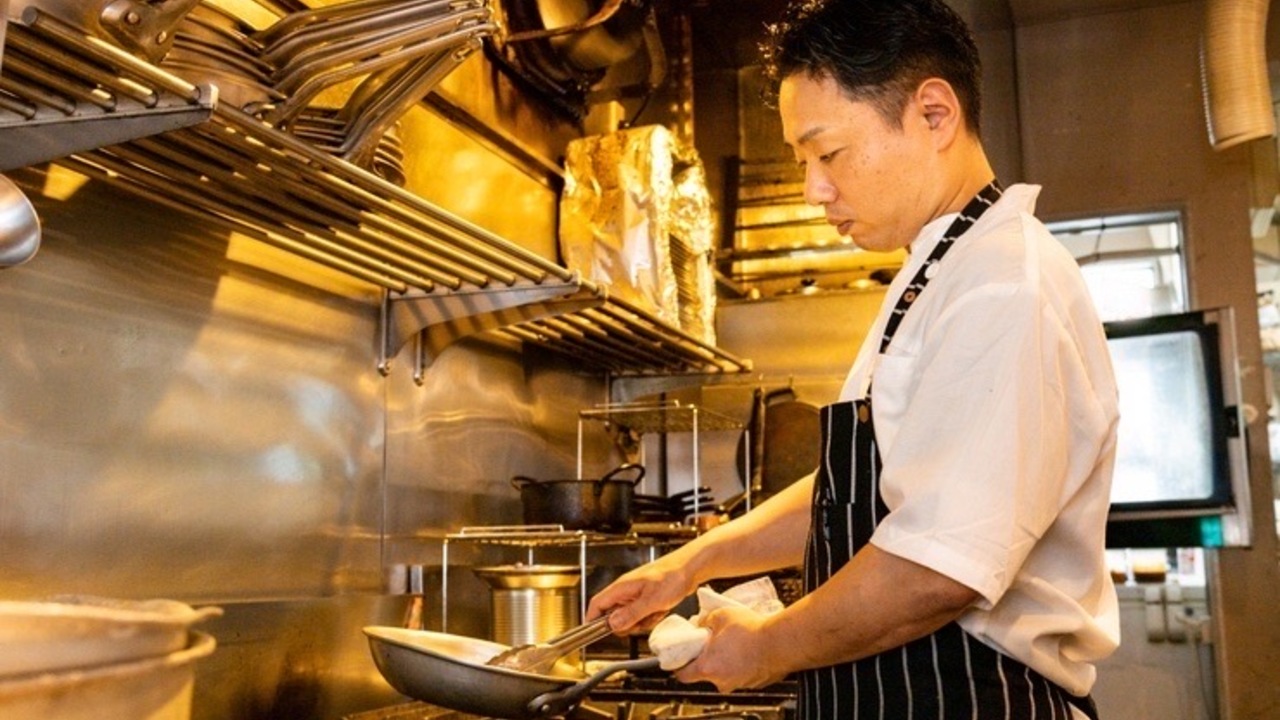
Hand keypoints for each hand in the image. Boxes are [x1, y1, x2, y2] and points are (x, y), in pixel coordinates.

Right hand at [586, 556, 695, 633]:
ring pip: (629, 618)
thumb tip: (612, 624)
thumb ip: (631, 614)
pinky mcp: (645, 598)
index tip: (593, 633)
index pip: (597, 604)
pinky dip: (651, 617)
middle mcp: (625, 591)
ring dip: (642, 621)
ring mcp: (635, 595)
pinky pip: (642, 615)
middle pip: (613, 615)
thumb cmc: (673, 576)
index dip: (591, 619)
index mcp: (621, 587)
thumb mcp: (652, 600)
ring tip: (655, 612)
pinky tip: (660, 610)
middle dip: (627, 624)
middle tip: (641, 621)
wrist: (690, 568)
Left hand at [673, 606, 787, 691]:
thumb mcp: (720, 615)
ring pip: (724, 674)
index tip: (681, 657)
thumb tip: (702, 623)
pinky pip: (741, 674)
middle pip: (704, 673)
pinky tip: (746, 650)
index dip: (679, 665)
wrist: (780, 642)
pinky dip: (740, 665)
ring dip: (725, 661)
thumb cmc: (752, 631)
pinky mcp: (753, 683)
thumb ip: (705, 621)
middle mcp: (721, 681)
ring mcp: (738, 684)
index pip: (682, 675)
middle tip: (711, 643)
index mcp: (707, 667)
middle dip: (706, 659)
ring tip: (733, 644)